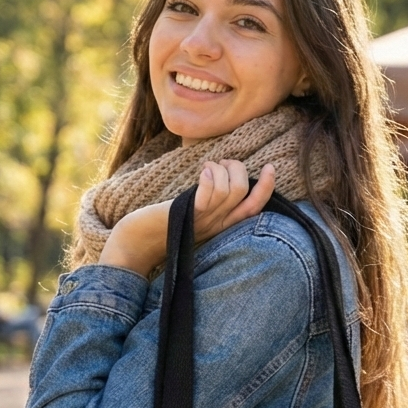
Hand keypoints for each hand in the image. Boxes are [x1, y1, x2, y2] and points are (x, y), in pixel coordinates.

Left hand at [98, 160, 275, 277]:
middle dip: (237, 168)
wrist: (137, 243)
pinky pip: (210, 195)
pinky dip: (211, 176)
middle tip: (220, 165)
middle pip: (244, 192)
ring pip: (230, 189)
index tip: (271, 167)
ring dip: (221, 168)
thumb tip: (223, 174)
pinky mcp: (189, 214)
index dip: (267, 188)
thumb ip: (210, 199)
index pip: (254, 209)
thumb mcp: (193, 211)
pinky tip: (203, 172)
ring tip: (207, 168)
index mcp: (222, 225)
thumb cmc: (163, 223)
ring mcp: (204, 220)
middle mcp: (217, 224)